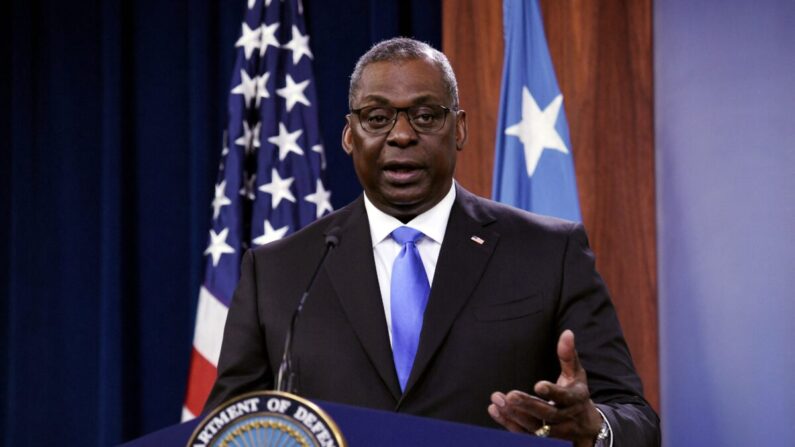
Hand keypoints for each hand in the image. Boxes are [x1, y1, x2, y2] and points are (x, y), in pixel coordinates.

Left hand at [488, 330, 603, 446]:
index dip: (552, 392)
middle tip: (510, 395)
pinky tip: (494, 409)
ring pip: (534, 427)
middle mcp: (566, 417)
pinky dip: (508, 423)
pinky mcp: (542, 438)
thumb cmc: (576, 392)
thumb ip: (568, 355)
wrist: (587, 426)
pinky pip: (524, 434)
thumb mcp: (576, 374)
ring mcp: (554, 431)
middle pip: (547, 414)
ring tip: (497, 400)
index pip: (564, 397)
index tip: (538, 385)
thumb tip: (567, 333)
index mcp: (576, 399)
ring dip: (514, 415)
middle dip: (528, 405)